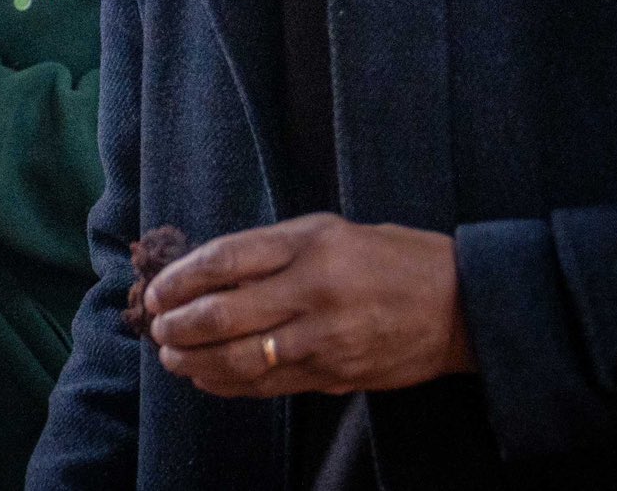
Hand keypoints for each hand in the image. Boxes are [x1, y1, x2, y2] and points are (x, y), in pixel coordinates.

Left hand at [146, 213, 476, 398]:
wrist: (461, 305)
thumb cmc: (386, 258)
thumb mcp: (326, 232)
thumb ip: (268, 251)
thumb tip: (202, 273)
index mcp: (308, 244)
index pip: (223, 260)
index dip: (179, 279)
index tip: (156, 290)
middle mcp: (313, 290)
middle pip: (222, 314)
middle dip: (177, 325)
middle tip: (155, 327)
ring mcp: (324, 338)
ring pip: (240, 357)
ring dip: (194, 360)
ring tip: (171, 355)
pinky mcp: (335, 374)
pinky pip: (268, 384)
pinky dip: (228, 383)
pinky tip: (206, 377)